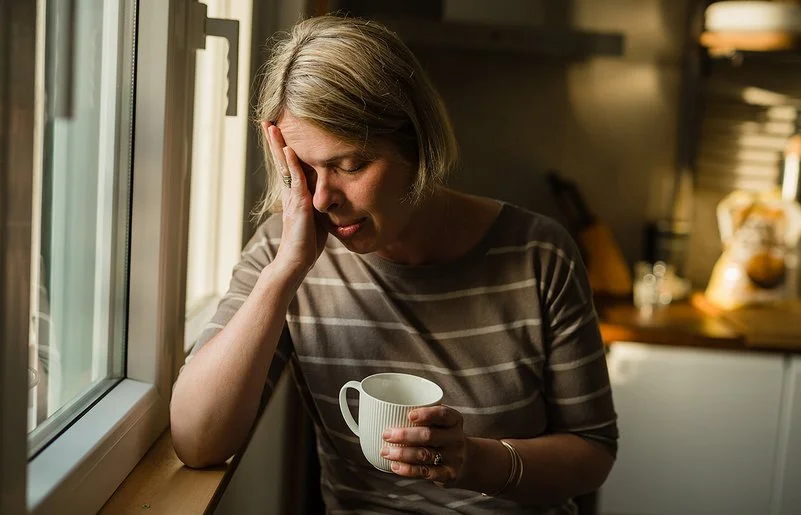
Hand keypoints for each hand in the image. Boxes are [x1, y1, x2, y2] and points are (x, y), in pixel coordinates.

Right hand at [265, 123, 327, 277]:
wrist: (297, 261)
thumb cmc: (307, 243)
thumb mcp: (316, 218)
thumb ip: (319, 203)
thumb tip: (328, 195)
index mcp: (295, 195)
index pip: (289, 167)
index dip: (285, 149)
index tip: (279, 132)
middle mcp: (290, 193)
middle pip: (282, 161)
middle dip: (275, 142)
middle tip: (267, 122)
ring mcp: (292, 198)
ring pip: (285, 166)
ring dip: (279, 146)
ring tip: (272, 127)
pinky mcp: (299, 205)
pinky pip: (296, 180)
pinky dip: (292, 164)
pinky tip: (290, 150)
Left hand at [380, 405, 468, 485]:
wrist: (466, 461)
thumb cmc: (443, 435)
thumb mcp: (441, 423)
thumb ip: (422, 415)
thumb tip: (383, 409)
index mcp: (454, 420)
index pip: (443, 414)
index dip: (427, 414)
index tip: (409, 415)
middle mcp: (456, 438)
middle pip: (429, 435)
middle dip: (405, 435)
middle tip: (386, 434)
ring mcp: (453, 457)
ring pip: (424, 455)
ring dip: (402, 453)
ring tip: (385, 452)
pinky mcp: (448, 474)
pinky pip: (425, 472)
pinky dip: (408, 470)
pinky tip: (394, 466)